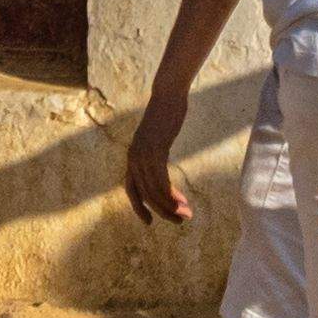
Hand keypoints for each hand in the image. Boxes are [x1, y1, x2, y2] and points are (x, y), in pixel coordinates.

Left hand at [125, 96, 197, 225]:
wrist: (168, 95)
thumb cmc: (166, 115)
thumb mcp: (157, 139)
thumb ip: (155, 154)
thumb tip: (160, 167)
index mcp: (132, 157)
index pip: (131, 190)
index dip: (139, 208)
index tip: (150, 222)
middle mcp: (134, 158)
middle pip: (145, 194)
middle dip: (162, 211)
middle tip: (179, 220)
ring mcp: (144, 154)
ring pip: (154, 191)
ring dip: (170, 206)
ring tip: (186, 214)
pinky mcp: (156, 150)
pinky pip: (162, 181)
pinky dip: (171, 195)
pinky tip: (182, 201)